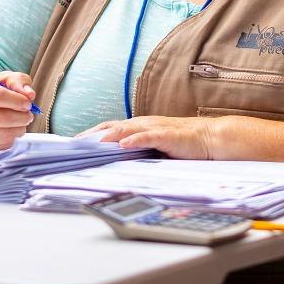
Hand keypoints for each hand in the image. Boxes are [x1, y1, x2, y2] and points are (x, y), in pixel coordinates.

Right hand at [0, 72, 35, 154]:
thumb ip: (17, 81)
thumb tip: (29, 94)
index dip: (18, 100)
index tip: (27, 103)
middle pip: (4, 118)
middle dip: (23, 117)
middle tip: (28, 115)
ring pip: (5, 135)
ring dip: (20, 129)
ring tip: (20, 123)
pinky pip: (2, 146)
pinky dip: (11, 138)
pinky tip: (9, 131)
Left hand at [85, 115, 217, 158]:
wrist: (208, 138)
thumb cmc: (182, 143)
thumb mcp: (155, 147)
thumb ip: (137, 150)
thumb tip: (115, 159)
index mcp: (139, 126)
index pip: (110, 128)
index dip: (92, 134)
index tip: (75, 143)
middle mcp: (144, 124)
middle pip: (113, 126)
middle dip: (93, 134)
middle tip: (75, 144)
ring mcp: (155, 128)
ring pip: (127, 129)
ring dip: (109, 135)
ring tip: (93, 142)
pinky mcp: (167, 135)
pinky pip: (148, 136)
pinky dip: (134, 139)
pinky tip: (123, 144)